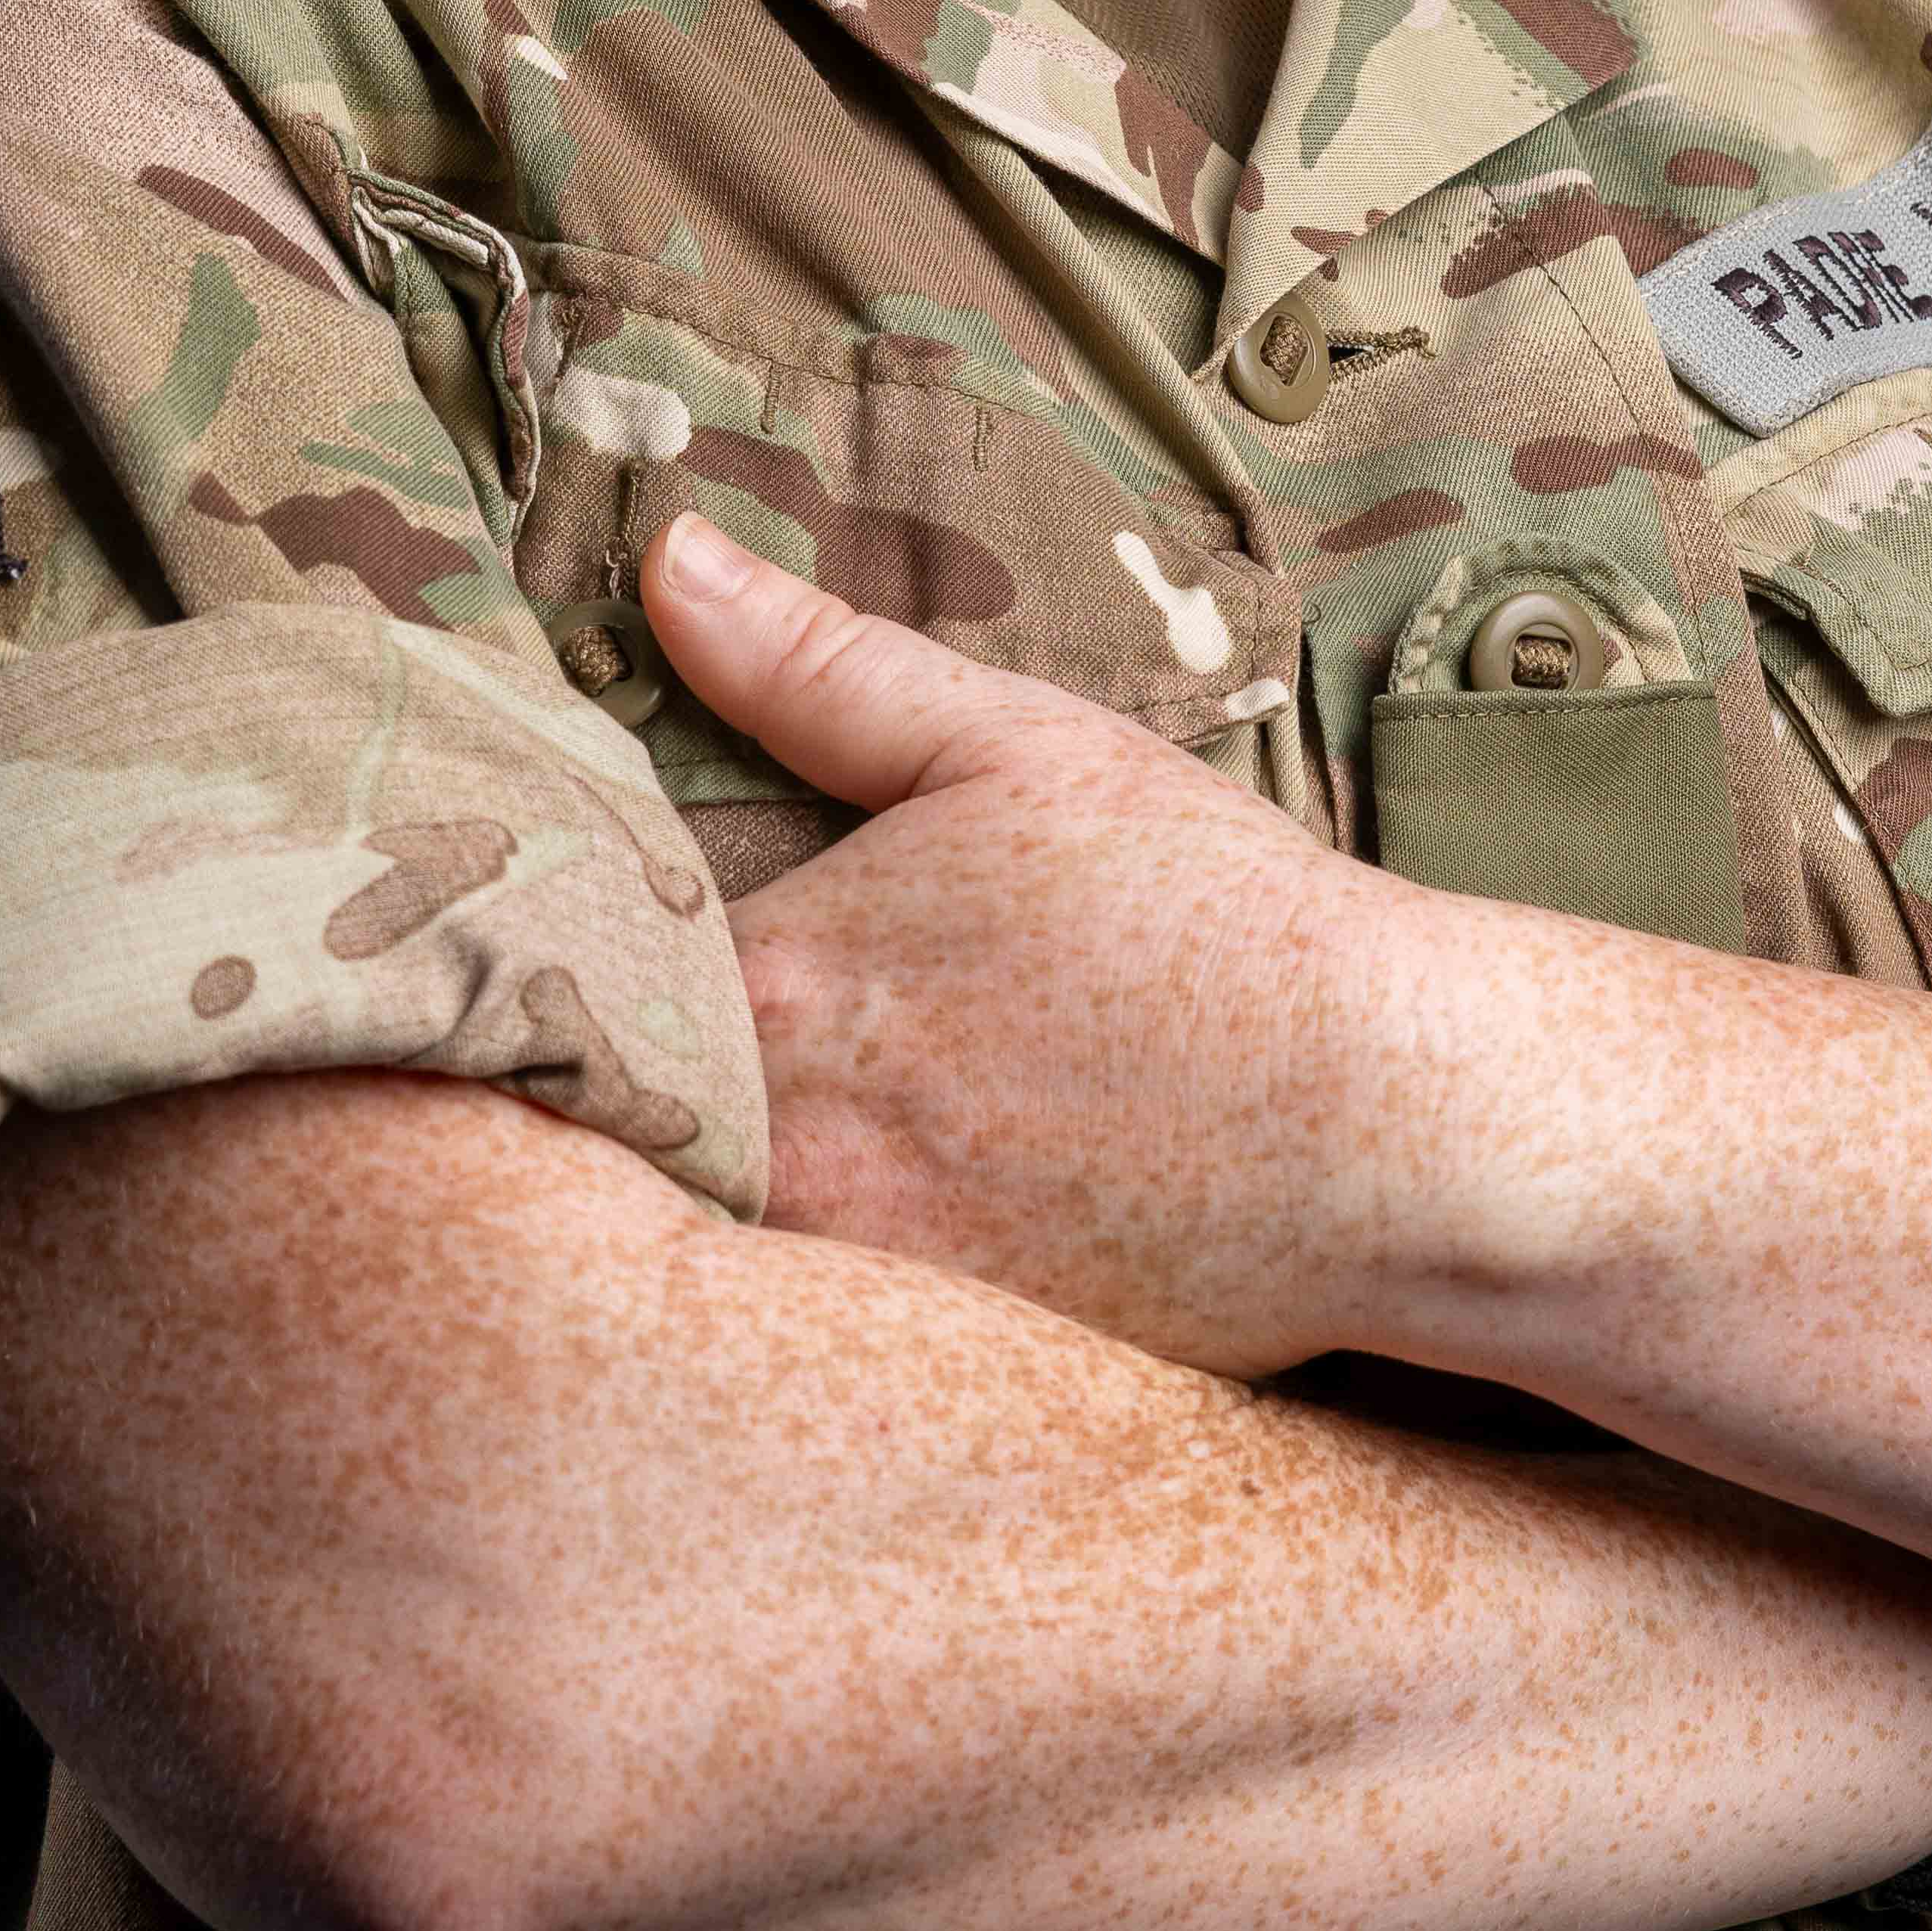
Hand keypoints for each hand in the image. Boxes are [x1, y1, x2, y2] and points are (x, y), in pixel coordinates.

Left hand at [639, 509, 1421, 1371]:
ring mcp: (847, 1280)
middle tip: (569, 1063)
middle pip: (602, 1131)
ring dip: (668, 1201)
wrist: (1389, 1122)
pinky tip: (815, 1257)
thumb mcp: (1019, 746)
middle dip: (584, 1093)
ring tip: (677, 1159)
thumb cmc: (1212, 913)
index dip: (558, 961)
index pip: (577, 978)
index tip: (542, 941)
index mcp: (778, 982)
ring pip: (679, 1245)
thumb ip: (816, 666)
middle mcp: (783, 1147)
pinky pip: (781, 1351)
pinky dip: (767, 1310)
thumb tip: (666, 555)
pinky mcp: (916, 1375)